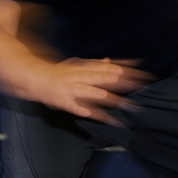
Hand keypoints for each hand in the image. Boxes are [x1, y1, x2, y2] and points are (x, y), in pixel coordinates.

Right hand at [39, 57, 153, 125]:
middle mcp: (82, 77)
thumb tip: (110, 60)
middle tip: (141, 85)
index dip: (126, 68)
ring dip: (107, 97)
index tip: (142, 70)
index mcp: (86, 68)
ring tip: (124, 103)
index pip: (110, 67)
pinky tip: (95, 116)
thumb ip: (94, 64)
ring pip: (93, 93)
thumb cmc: (59, 73)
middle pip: (106, 79)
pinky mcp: (65, 102)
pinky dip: (85, 111)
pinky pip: (77, 108)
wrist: (35, 77)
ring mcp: (73, 89)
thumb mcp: (77, 64)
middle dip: (123, 82)